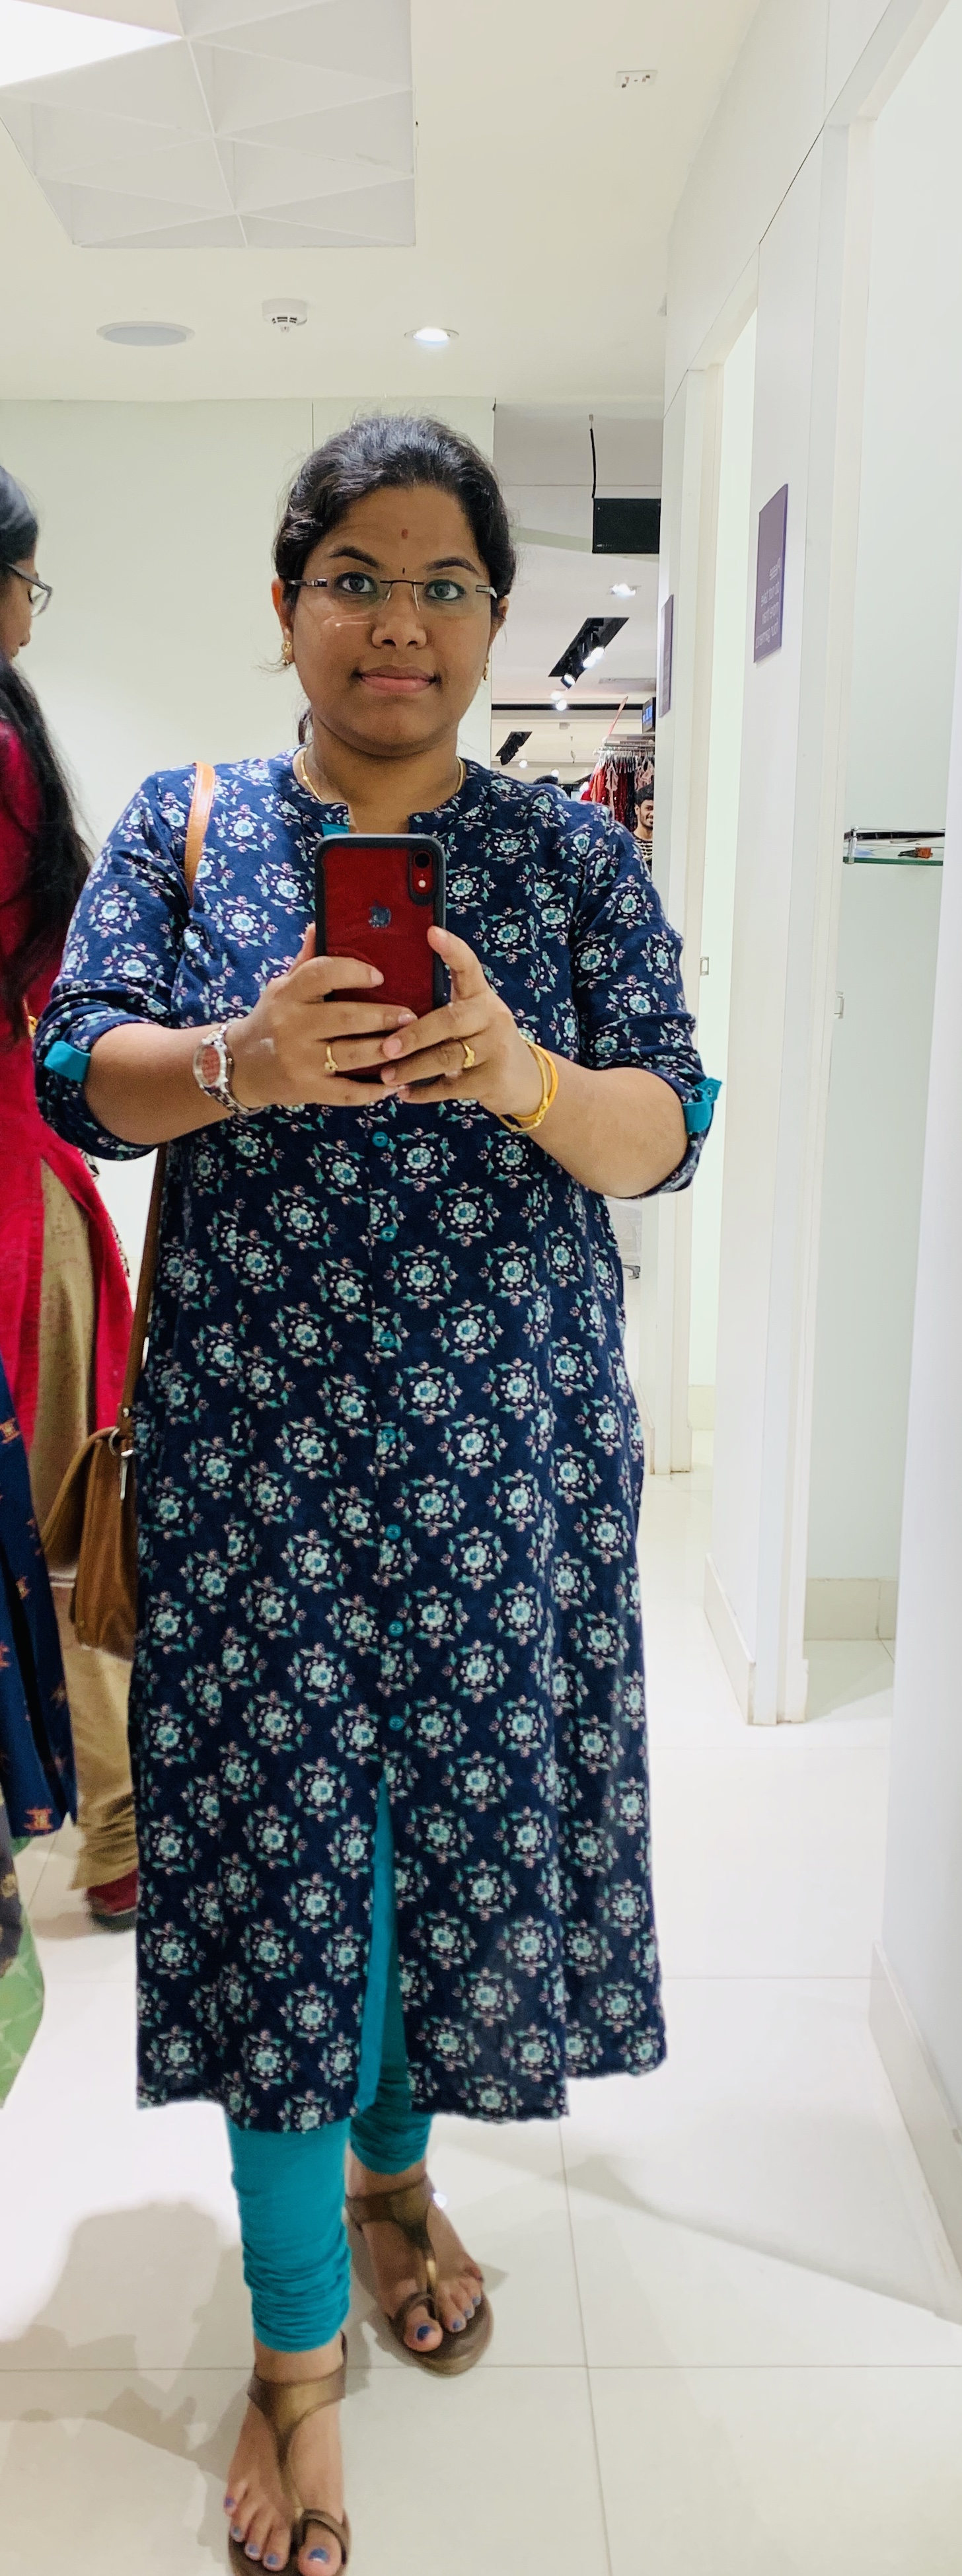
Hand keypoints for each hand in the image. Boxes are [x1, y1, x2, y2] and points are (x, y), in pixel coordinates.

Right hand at [227, 925, 417, 1108]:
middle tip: (410, 1015)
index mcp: (288, 994)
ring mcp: (300, 1060)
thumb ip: (307, 961)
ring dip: (385, 1050)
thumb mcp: (281, 986)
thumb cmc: (271, 1019)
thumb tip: (321, 924)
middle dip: (383, 1016)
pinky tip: (393, 1085)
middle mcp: (292, 1026)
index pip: (321, 973)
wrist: (240, 1065)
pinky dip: (373, 1091)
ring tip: (409, 1045)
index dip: (353, 971)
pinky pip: (346, 1092)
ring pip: (351, 1055)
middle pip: (345, 1017)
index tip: (379, 976)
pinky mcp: (307, 1089)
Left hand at [375, 927, 546, 1116]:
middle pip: (450, 1021)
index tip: (432, 932)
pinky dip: (424, 1092)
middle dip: (414, 1035)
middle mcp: (491, 1017)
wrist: (522, 1079)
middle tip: (385, 1047)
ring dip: (413, 1068)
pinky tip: (404, 1094)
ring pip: (448, 1057)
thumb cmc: (482, 1040)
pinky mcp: (492, 1080)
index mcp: (480, 996)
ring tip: (387, 1075)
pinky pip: (451, 1087)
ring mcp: (495, 1049)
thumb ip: (443, 1006)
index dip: (452, 949)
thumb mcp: (471, 1016)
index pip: (469, 966)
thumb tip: (387, 1004)